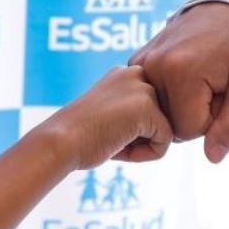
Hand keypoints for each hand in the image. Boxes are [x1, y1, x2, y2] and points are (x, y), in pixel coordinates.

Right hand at [44, 65, 172, 169]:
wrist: (60, 142)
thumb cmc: (79, 137)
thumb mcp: (111, 115)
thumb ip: (135, 114)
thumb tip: (168, 128)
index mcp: (125, 73)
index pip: (150, 109)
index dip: (132, 130)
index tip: (105, 131)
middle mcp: (137, 74)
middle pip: (160, 119)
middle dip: (140, 137)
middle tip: (109, 138)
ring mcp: (144, 89)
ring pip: (165, 130)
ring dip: (141, 146)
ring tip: (112, 142)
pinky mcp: (149, 108)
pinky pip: (165, 142)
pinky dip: (144, 155)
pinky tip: (119, 149)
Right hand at [131, 2, 228, 162]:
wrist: (225, 10)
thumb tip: (211, 157)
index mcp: (181, 72)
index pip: (189, 131)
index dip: (211, 119)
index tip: (223, 92)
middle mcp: (154, 66)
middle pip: (171, 123)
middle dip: (195, 113)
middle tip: (213, 84)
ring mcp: (141, 62)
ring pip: (159, 112)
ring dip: (181, 104)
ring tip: (200, 78)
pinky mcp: (136, 60)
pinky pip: (150, 97)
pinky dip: (168, 94)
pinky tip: (184, 75)